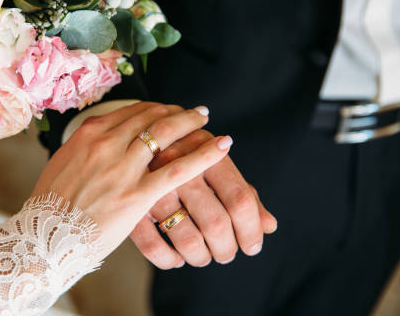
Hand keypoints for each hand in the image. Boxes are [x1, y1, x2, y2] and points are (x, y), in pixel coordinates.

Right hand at [31, 102, 233, 260]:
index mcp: (88, 134)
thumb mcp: (62, 164)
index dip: (154, 108)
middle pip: (150, 116)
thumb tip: (98, 142)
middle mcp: (106, 143)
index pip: (130, 111)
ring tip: (205, 118)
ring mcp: (123, 168)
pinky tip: (222, 145)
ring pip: (166, 133)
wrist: (43, 238)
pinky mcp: (137, 194)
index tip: (167, 109)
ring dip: (190, 121)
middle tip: (192, 111)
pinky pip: (178, 169)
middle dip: (175, 111)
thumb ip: (85, 149)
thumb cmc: (50, 205)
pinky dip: (205, 154)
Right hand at [130, 130, 277, 268]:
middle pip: (216, 223)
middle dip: (227, 249)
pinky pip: (153, 247)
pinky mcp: (131, 205)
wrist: (132, 139)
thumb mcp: (214, 165)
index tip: (252, 245)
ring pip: (188, 240)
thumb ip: (244, 193)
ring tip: (204, 256)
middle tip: (226, 253)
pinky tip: (176, 258)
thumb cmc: (185, 156)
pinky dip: (169, 260)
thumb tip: (268, 225)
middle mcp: (180, 167)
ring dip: (202, 258)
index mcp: (206, 152)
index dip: (251, 229)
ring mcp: (152, 187)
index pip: (240, 199)